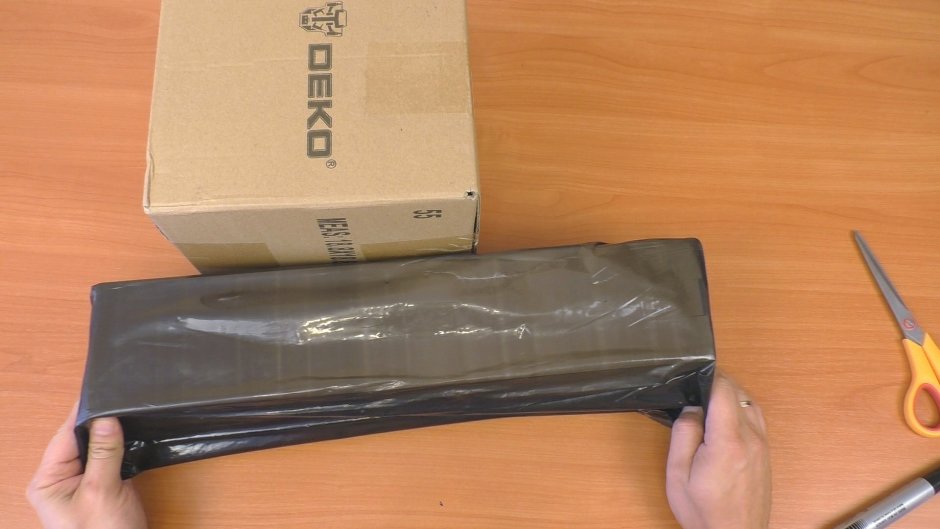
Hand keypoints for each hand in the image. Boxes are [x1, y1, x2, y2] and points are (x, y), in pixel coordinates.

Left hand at [27, 403, 147, 528]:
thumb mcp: (102, 491)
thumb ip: (103, 453)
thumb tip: (106, 416)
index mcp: (48, 480)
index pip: (65, 434)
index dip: (85, 411)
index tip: (105, 386)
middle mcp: (60, 478)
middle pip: (80, 438)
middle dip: (101, 419)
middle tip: (126, 394)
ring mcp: (83, 482)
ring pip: (97, 446)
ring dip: (113, 432)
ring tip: (132, 407)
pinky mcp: (104, 486)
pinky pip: (110, 458)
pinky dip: (122, 446)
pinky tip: (136, 432)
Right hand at [666, 371, 770, 528]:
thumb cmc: (702, 510)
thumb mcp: (678, 473)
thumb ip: (684, 434)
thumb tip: (691, 407)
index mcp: (728, 441)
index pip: (724, 390)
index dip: (707, 376)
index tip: (691, 375)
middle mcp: (752, 439)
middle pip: (738, 392)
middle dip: (716, 384)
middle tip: (692, 390)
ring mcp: (763, 446)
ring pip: (750, 403)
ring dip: (730, 395)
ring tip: (706, 402)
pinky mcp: (766, 453)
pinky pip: (756, 418)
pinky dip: (741, 409)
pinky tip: (723, 419)